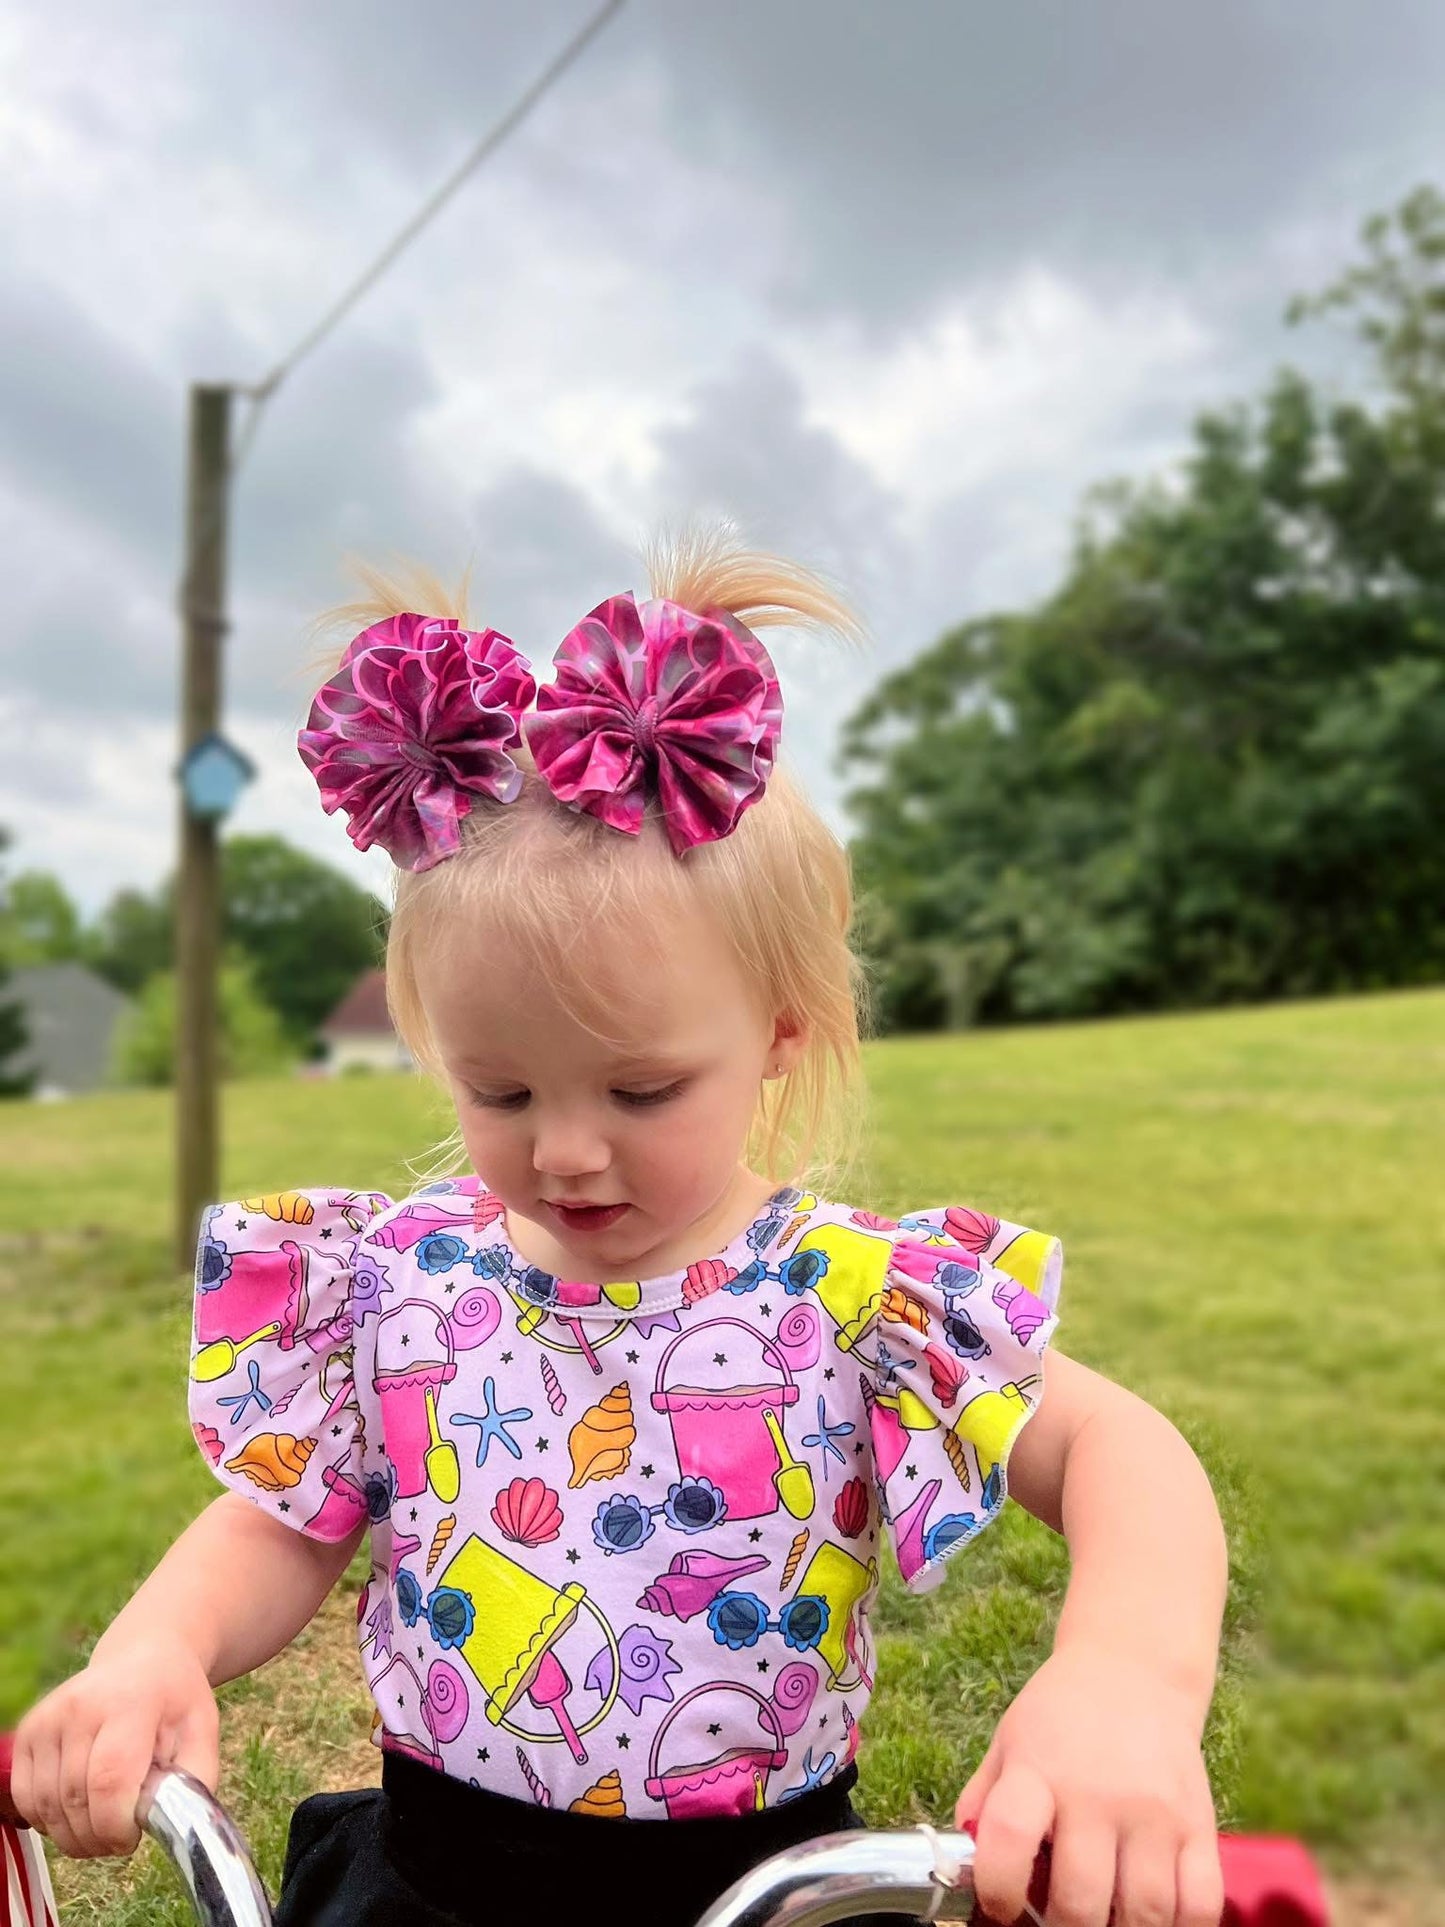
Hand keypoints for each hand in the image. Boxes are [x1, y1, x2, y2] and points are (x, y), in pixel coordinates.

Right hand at [11, 1643, 218, 1858]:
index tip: (132, 1839)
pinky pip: (26, 1798)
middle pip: (75, 1799)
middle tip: (119, 1840)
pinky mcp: (27, 1730)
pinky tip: (77, 1815)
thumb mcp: (203, 1730)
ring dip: (73, 1836)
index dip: (116, 1826)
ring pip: (47, 1805)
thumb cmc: (174, 1702)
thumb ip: (192, 1780)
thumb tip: (173, 1826)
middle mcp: (80, 1706)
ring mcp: (48, 1718)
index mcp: (131, 1703)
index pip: (110, 1780)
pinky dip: (48, 1821)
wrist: (142, 1660)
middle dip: (97, 1838)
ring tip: (101, 1831)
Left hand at [957, 1647, 1222, 1926]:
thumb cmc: (1062, 1716)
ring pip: (1144, 1912)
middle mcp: (1098, 1794)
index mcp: (1039, 1771)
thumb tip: (963, 1865)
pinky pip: (1200, 1904)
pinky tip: (1154, 1917)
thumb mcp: (1009, 1741)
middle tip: (1059, 1920)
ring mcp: (1155, 1813)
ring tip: (1106, 1919)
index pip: (1008, 1838)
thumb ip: (985, 1801)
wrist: (1134, 1670)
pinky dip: (1179, 1926)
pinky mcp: (1200, 1825)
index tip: (1002, 1907)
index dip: (998, 1889)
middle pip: (1081, 1899)